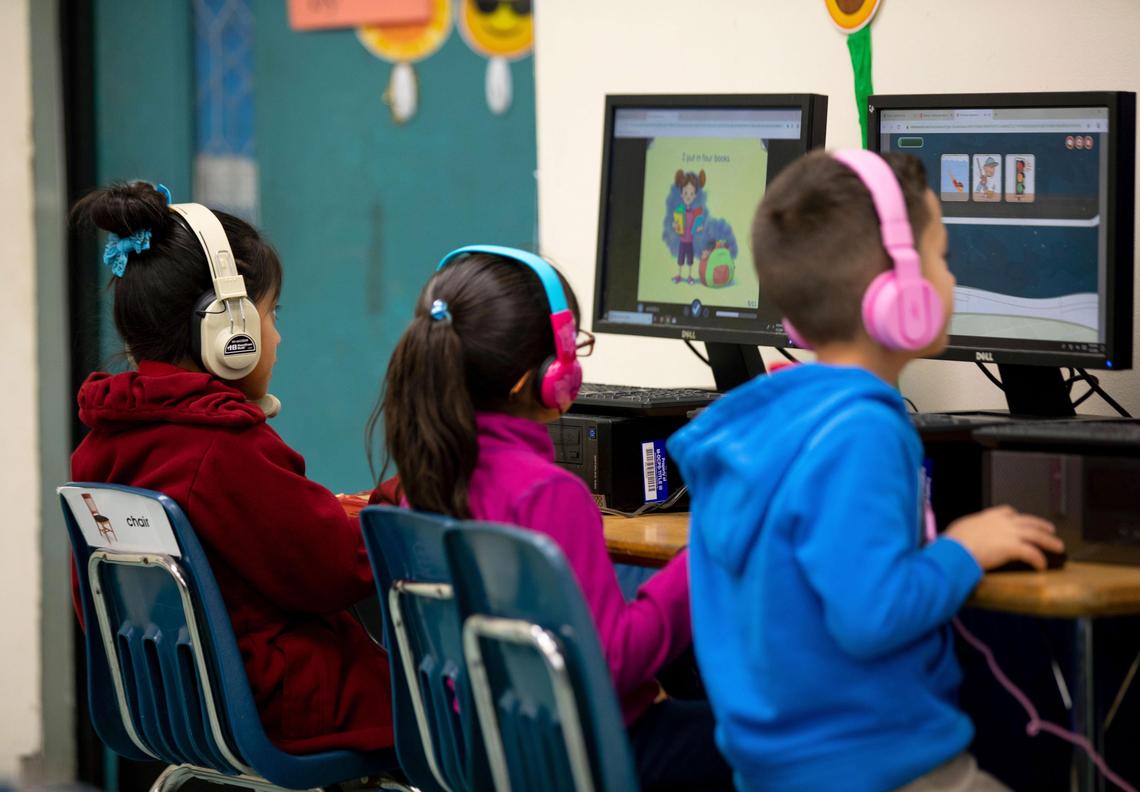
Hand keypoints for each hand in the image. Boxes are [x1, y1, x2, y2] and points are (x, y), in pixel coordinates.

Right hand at [944, 505, 1063, 571]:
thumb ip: (967, 532)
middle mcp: (1001, 523)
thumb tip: (962, 538)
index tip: (1021, 519)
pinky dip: (1039, 560)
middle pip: (1028, 522)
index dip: (1017, 516)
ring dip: (1049, 541)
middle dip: (1041, 525)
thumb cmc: (953, 543)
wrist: (956, 549)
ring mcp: (1009, 534)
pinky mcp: (1014, 548)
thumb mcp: (958, 531)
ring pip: (1036, 535)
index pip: (1007, 512)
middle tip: (1050, 530)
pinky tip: (1042, 566)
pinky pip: (1032, 553)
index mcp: (987, 517)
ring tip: (1058, 547)